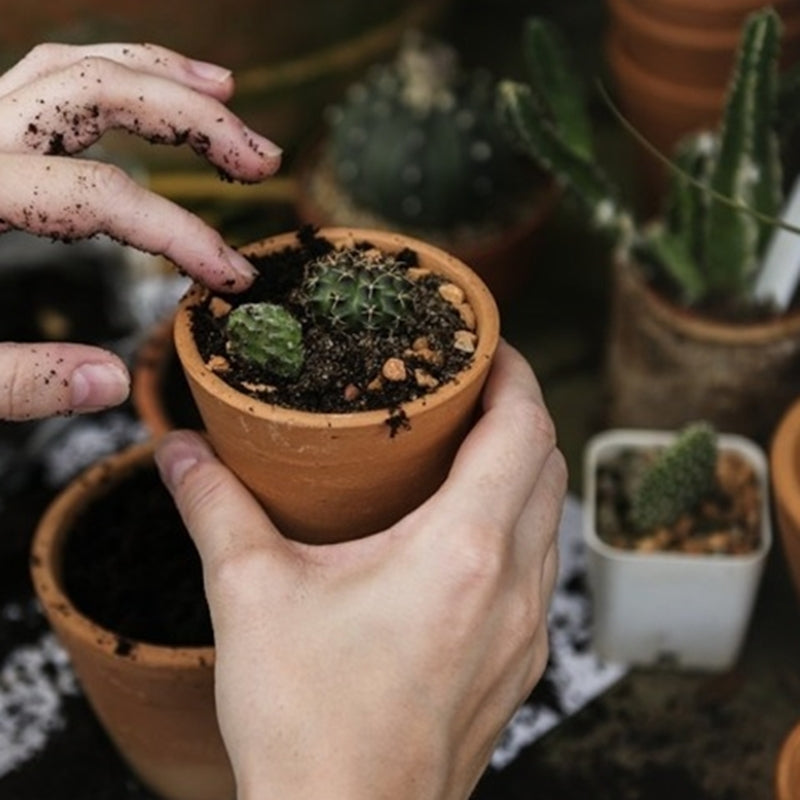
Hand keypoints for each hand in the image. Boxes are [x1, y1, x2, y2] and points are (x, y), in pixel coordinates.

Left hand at [0, 42, 281, 419]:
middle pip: (93, 89)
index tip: (230, 280)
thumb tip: (114, 381)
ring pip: (69, 64)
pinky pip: (43, 81)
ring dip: (157, 74)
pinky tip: (148, 100)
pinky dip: (108, 81)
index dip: (179, 234)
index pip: (98, 194)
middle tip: (263, 159)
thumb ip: (15, 381)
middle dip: (192, 119)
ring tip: (225, 97)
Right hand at [155, 341, 565, 799]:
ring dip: (521, 469)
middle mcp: (513, 586)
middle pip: (547, 464)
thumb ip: (214, 508)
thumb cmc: (308, 724)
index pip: (523, 428)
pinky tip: (465, 532)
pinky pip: (538, 567)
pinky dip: (517, 524)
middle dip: (518, 411)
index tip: (487, 345)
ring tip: (467, 448)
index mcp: (462, 551)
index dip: (514, 372)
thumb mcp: (250, 596)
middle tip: (468, 387)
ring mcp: (526, 631)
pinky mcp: (519, 665)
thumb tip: (180, 451)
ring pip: (549, 516)